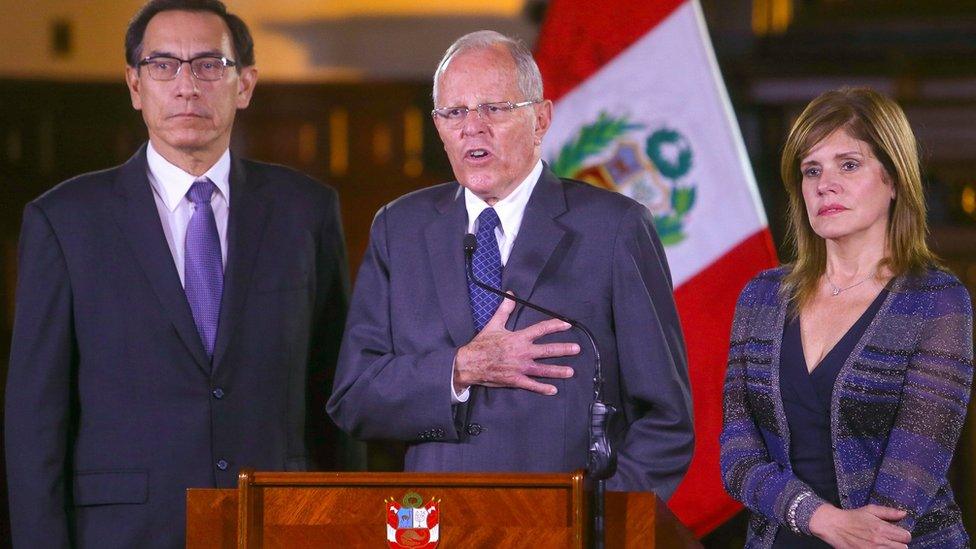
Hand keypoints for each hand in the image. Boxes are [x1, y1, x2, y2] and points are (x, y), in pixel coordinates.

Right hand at [454, 293, 577, 394]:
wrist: (469, 363)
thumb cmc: (482, 344)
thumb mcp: (494, 324)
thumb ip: (505, 310)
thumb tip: (510, 294)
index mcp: (518, 338)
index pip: (540, 330)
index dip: (554, 326)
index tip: (566, 324)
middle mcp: (522, 352)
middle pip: (547, 350)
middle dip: (563, 349)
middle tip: (576, 349)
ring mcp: (519, 367)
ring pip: (543, 369)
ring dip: (558, 371)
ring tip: (571, 371)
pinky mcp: (515, 380)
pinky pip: (531, 385)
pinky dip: (542, 388)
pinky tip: (553, 390)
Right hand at [809, 503, 910, 547]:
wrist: (833, 526)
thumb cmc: (852, 517)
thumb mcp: (870, 510)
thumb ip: (888, 512)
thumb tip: (904, 513)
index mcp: (882, 528)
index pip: (906, 536)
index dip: (903, 534)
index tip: (898, 533)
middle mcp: (880, 541)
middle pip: (903, 548)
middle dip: (899, 543)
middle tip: (891, 540)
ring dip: (892, 548)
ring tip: (884, 544)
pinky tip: (877, 547)